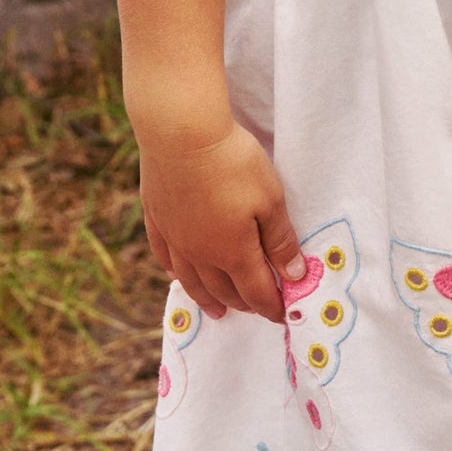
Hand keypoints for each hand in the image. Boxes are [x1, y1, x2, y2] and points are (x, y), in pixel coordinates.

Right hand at [139, 117, 306, 323]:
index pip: (255, 290)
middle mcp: (200, 253)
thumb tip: (294, 276)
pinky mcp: (157, 217)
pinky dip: (175, 271)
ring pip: (192, 279)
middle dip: (243, 302)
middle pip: (223, 288)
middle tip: (255, 309)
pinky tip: (176, 275)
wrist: (181, 135)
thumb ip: (280, 240)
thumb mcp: (270, 199)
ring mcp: (175, 237)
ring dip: (207, 298)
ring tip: (217, 311)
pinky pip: (165, 255)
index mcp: (232, 252)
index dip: (270, 305)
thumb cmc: (233, 164)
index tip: (281, 315)